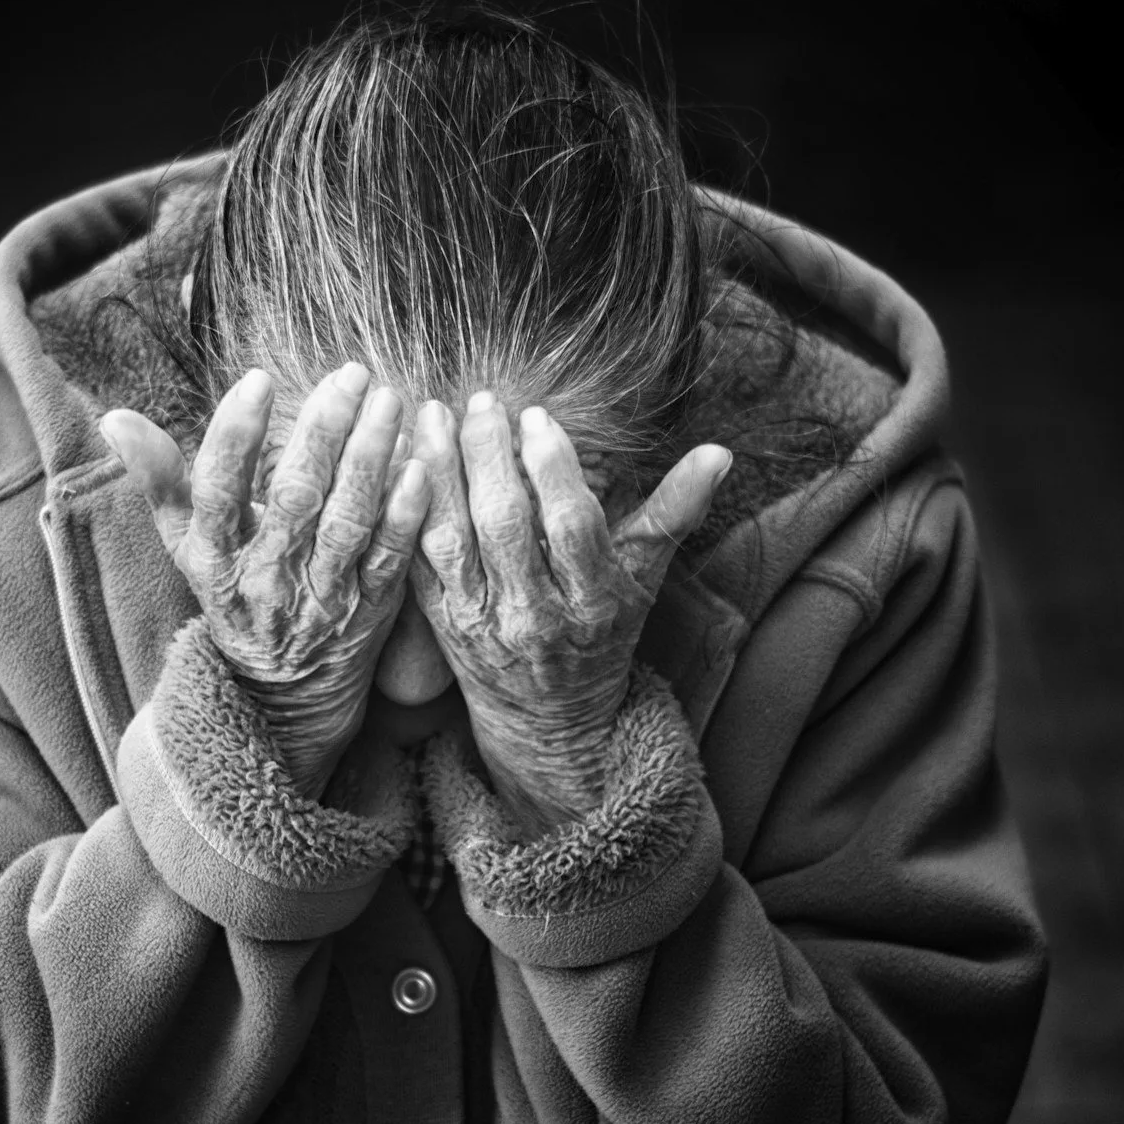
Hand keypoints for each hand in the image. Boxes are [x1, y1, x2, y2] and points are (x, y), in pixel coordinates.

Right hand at [101, 363, 426, 797]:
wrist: (283, 693)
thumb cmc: (233, 594)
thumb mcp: (187, 545)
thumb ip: (159, 479)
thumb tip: (114, 418)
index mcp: (215, 556)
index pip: (217, 490)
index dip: (234, 436)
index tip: (257, 381)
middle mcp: (265, 576)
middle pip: (293, 497)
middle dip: (323, 431)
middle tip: (349, 375)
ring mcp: (320, 595)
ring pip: (346, 522)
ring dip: (371, 459)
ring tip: (388, 401)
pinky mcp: (368, 609)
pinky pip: (389, 558)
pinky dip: (406, 514)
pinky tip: (421, 467)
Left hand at [409, 392, 728, 829]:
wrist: (550, 721)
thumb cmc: (603, 636)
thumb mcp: (644, 580)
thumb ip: (675, 512)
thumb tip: (721, 453)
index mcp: (592, 601)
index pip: (571, 526)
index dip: (553, 468)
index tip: (537, 416)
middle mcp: (534, 615)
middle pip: (505, 525)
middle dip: (489, 456)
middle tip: (482, 402)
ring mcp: (482, 622)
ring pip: (452, 538)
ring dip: (439, 473)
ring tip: (432, 415)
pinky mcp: (440, 623)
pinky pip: (417, 560)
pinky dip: (407, 511)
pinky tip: (402, 463)